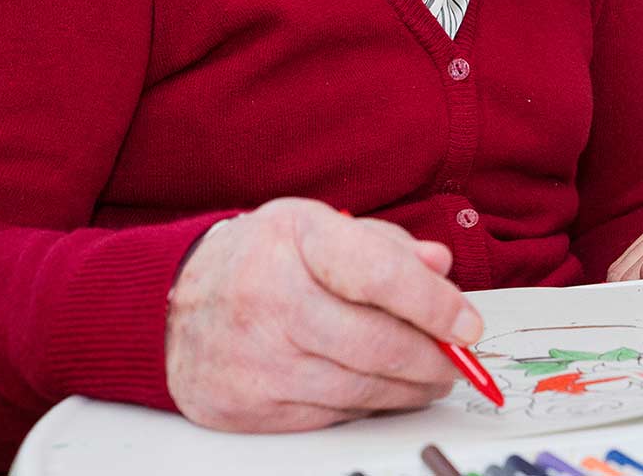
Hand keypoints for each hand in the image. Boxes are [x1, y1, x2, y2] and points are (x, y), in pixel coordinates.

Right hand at [164, 198, 481, 431]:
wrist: (173, 302)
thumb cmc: (264, 259)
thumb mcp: (321, 227)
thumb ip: (386, 246)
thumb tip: (440, 267)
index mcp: (296, 240)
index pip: (380, 276)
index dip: (435, 304)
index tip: (469, 325)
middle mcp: (270, 299)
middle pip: (376, 343)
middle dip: (432, 358)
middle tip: (457, 361)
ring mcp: (254, 358)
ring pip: (359, 388)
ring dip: (409, 389)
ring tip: (430, 378)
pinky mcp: (245, 405)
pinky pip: (329, 416)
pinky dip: (368, 407)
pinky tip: (383, 391)